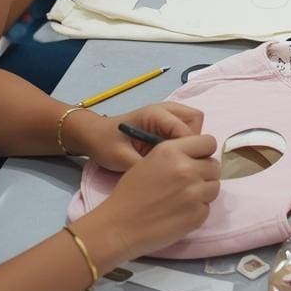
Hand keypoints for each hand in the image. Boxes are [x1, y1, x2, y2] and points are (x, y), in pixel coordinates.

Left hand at [70, 101, 205, 172]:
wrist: (94, 136)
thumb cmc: (106, 144)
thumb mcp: (123, 158)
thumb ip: (147, 167)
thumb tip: (169, 179)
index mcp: (156, 114)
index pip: (187, 130)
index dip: (188, 151)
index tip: (181, 169)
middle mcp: (167, 110)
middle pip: (197, 122)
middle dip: (193, 144)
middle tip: (179, 163)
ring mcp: (169, 115)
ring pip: (195, 127)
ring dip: (189, 145)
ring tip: (175, 162)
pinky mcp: (168, 124)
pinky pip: (187, 132)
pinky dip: (184, 146)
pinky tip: (171, 160)